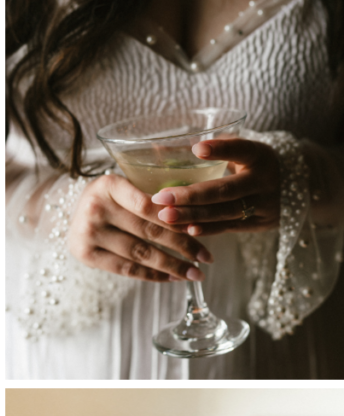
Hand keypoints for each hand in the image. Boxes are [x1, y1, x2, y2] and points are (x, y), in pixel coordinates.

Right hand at [68, 173, 211, 281]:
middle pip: (147, 231)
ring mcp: (87, 233)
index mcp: (108, 185)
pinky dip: (151, 275)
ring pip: (139, 253)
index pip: (148, 206)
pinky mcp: (85, 254)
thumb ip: (152, 194)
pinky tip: (171, 277)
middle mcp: (95, 208)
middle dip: (182, 245)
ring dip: (171, 265)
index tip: (202, 229)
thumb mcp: (126, 185)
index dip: (177, 219)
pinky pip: (125, 269)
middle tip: (207, 257)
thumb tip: (196, 218)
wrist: (72, 211)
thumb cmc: (110, 198)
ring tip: (194, 273)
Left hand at [151, 138, 279, 234]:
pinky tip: (185, 229)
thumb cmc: (254, 166)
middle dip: (191, 195)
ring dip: (192, 216)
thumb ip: (211, 149)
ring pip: (224, 212)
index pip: (242, 150)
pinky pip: (228, 227)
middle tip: (161, 197)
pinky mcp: (258, 224)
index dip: (221, 150)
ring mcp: (263, 204)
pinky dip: (206, 229)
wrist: (295, 189)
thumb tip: (158, 148)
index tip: (196, 149)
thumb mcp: (243, 153)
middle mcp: (264, 180)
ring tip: (165, 216)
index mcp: (260, 156)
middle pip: (225, 190)